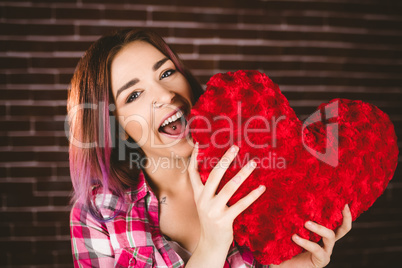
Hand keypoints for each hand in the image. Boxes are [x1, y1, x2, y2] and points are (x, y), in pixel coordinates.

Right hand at [187, 143, 265, 263]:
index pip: (192, 173)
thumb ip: (208, 189)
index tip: (199, 143)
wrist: (210, 244)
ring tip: (253, 162)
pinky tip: (261, 187)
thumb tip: (219, 170)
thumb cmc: (211, 219)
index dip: (194, 158)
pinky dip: (252, 195)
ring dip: (243, 174)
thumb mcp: (204, 203)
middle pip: (214, 175)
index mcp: (198, 195)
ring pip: (230, 187)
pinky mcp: (224, 220)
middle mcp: (203, 201)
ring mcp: (213, 211)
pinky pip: (241, 205)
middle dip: (225, 159)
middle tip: (236, 147)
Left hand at [272, 204, 352, 267]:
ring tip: (306, 223)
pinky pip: (316, 249)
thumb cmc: (282, 243)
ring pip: (330, 236)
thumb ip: (288, 216)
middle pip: (343, 229)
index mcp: (322, 231)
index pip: (337, 220)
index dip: (343, 211)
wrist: (279, 264)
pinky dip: (306, 242)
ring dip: (319, 227)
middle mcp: (326, 241)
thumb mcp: (286, 227)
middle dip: (345, 217)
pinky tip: (294, 237)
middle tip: (341, 206)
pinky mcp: (320, 260)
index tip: (343, 199)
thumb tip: (278, 196)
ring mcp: (325, 251)